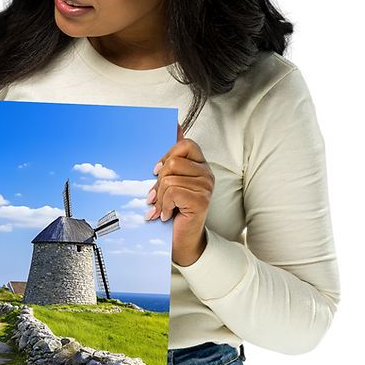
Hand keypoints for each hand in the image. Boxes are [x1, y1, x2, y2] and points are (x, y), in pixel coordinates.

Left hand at [145, 123, 213, 266]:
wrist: (182, 240)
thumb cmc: (175, 210)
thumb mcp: (170, 181)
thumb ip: (172, 156)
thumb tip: (174, 124)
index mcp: (200, 165)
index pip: (185, 144)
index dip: (167, 156)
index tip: (157, 172)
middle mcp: (207, 173)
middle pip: (173, 162)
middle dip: (158, 181)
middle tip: (157, 196)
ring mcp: (206, 186)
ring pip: (169, 179)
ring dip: (160, 197)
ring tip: (163, 208)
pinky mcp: (201, 199)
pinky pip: (172, 192)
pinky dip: (164, 205)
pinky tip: (167, 214)